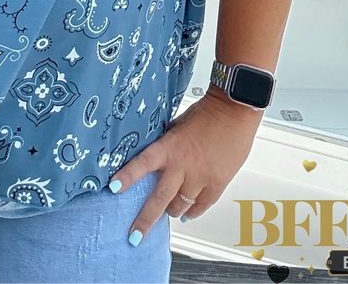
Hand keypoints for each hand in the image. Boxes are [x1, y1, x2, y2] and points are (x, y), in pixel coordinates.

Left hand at [107, 90, 261, 242]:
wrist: (234, 112)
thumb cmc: (207, 114)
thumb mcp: (178, 127)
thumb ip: (167, 145)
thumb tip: (158, 159)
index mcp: (169, 147)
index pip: (143, 163)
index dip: (127, 176)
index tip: (113, 188)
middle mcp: (182, 165)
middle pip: (160, 198)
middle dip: (145, 220)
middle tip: (135, 236)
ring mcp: (200, 178)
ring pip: (180, 206)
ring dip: (172, 211)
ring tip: (168, 211)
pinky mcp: (216, 184)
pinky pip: (200, 207)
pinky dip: (192, 212)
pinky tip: (187, 213)